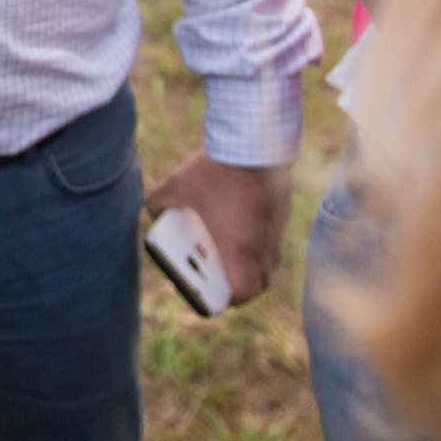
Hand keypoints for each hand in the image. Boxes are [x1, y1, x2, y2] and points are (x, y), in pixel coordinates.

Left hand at [146, 152, 293, 303]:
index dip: (226, 299)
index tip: (211, 294)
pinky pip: (273, 238)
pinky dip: (259, 240)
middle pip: (259, 282)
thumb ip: (158, 206)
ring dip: (251, 263)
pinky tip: (240, 226)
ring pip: (269, 261)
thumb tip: (156, 215)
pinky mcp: (284, 213)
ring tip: (227, 251)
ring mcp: (278, 230)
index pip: (242, 293)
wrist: (253, 141)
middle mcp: (264, 246)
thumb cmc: (213, 171)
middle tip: (219, 276)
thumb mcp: (173, 188)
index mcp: (239, 250)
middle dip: (240, 284)